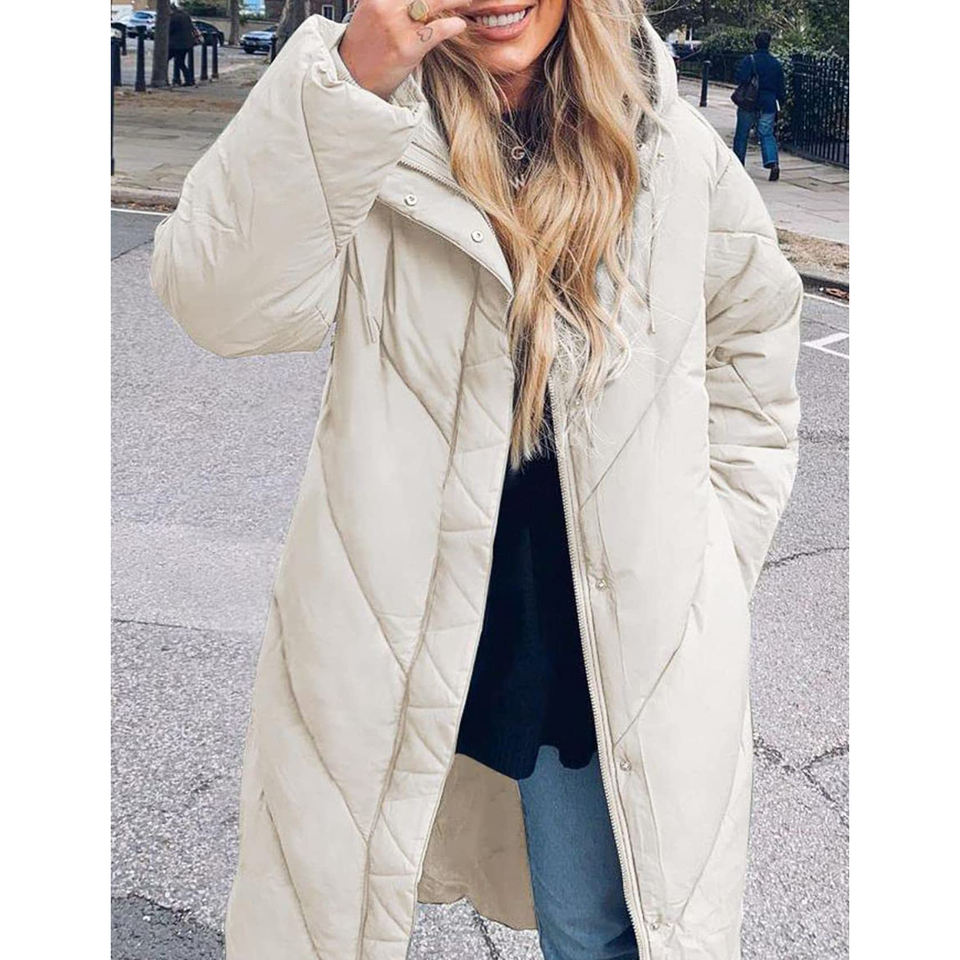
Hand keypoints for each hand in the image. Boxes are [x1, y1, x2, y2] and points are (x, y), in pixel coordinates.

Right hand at [338, 0, 471, 100]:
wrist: (351, 79)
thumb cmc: (363, 50)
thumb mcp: (371, 14)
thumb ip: (392, 4)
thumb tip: (416, 2)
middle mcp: (385, 6)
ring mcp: (396, 26)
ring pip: (433, 3)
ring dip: (455, 0)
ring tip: (467, 2)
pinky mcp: (407, 47)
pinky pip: (436, 30)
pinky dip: (452, 25)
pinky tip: (459, 24)